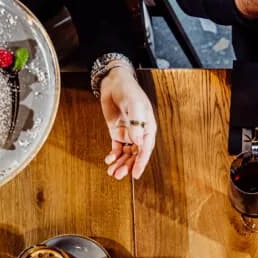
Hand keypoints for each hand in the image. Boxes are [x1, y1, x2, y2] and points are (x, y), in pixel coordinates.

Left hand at [101, 66, 155, 180]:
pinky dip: (113, 155)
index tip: (135, 174)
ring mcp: (128, 134)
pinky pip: (117, 148)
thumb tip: (138, 142)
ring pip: (126, 154)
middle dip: (128, 166)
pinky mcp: (117, 133)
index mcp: (148, 127)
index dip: (141, 162)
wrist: (114, 83)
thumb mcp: (133, 104)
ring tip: (112, 173)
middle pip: (135, 154)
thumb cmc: (128, 90)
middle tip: (118, 175)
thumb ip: (136, 123)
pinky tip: (108, 160)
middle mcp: (139, 133)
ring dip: (120, 164)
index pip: (145, 149)